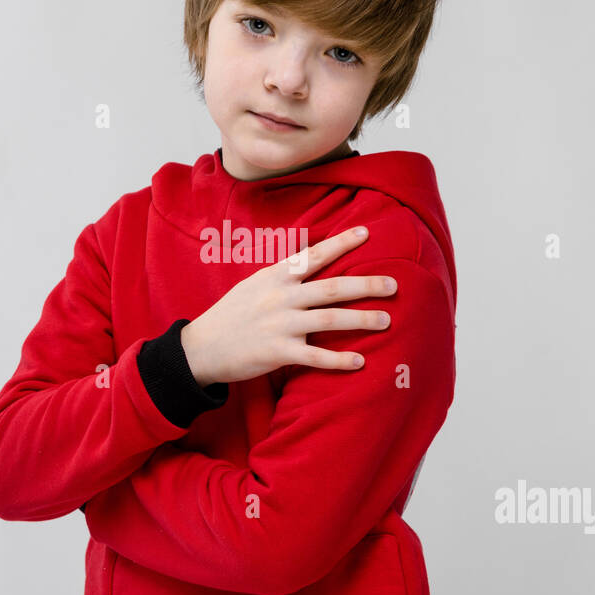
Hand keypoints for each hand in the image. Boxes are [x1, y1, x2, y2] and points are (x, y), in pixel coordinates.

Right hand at [179, 225, 397, 386]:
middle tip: (393, 284)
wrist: (201, 348)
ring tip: (387, 320)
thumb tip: (311, 258)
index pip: (314, 255)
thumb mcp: (254, 285)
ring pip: (330, 320)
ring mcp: (280, 325)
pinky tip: (360, 361)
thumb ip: (283, 275)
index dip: (341, 243)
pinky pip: (315, 358)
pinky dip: (339, 360)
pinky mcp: (277, 353)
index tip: (366, 232)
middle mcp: (280, 298)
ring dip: (361, 319)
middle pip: (332, 287)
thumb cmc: (232, 315)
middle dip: (366, 285)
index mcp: (275, 278)